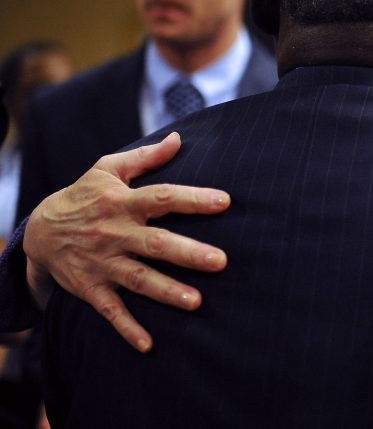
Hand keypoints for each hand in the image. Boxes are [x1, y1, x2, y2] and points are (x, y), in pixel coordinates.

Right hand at [23, 132, 229, 352]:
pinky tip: (149, 344)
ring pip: (138, 279)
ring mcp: (103, 263)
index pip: (163, 197)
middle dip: (188, 253)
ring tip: (196, 302)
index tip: (224, 202)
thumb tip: (178, 138)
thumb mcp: (108, 169)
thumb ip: (146, 157)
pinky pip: (109, 311)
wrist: (39, 232)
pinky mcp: (91, 288)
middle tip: (221, 261)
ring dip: (166, 291)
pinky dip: (127, 328)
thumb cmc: (84, 196)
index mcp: (123, 202)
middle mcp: (115, 233)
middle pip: (156, 243)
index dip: (193, 199)